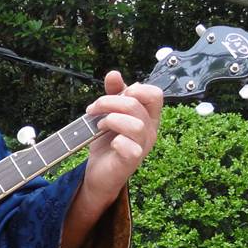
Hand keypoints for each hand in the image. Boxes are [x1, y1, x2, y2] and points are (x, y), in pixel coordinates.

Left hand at [78, 71, 163, 207]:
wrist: (98, 173)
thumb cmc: (107, 143)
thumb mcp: (109, 114)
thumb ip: (114, 93)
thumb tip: (114, 73)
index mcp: (148, 117)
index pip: (155, 94)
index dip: (135, 89)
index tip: (114, 95)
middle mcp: (150, 131)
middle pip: (136, 104)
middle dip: (109, 101)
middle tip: (93, 109)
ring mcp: (142, 147)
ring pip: (135, 125)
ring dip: (111, 120)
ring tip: (99, 125)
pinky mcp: (131, 162)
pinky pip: (130, 148)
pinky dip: (117, 141)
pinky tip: (109, 142)